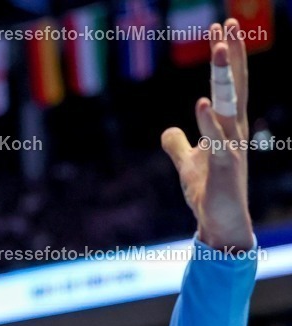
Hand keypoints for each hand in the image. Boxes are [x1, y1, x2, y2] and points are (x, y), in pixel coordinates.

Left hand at [161, 19, 253, 251]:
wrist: (220, 224)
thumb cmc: (208, 192)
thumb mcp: (188, 163)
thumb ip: (178, 145)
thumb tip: (168, 131)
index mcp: (228, 127)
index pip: (229, 84)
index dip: (228, 56)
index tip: (223, 26)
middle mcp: (235, 131)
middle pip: (234, 85)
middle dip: (231, 54)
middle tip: (228, 23)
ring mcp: (232, 148)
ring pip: (230, 104)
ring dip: (224, 76)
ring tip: (218, 47)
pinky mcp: (225, 167)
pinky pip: (217, 140)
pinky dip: (208, 122)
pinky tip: (201, 103)